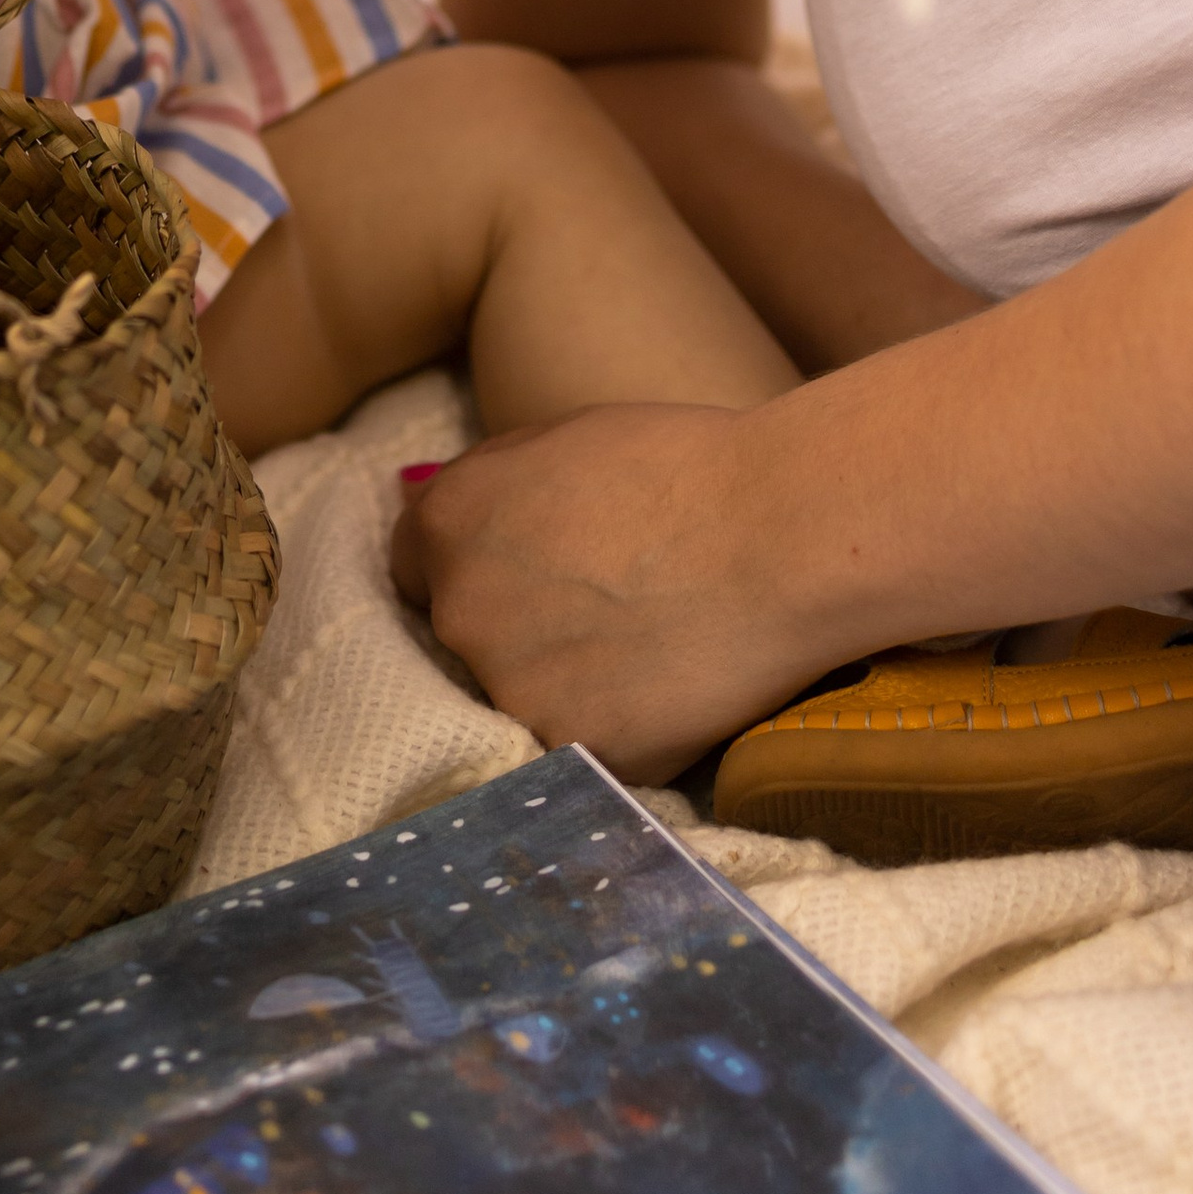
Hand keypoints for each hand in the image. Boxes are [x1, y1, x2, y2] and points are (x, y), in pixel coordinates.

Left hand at [389, 404, 848, 781]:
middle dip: (513, 629)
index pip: (411, 568)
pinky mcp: (572, 752)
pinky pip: (576, 748)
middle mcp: (459, 612)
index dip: (466, 571)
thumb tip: (448, 512)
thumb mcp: (563, 441)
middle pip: (461, 637)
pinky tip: (664, 694)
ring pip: (518, 699)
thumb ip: (492, 486)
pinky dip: (612, 730)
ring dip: (562, 686)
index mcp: (449, 524)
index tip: (513, 580)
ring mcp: (512, 691)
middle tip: (597, 614)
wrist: (781, 537)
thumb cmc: (685, 467)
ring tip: (643, 652)